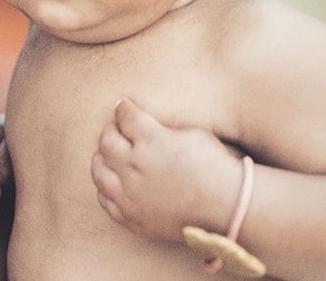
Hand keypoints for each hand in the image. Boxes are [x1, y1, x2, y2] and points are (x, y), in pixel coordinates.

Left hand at [91, 98, 241, 240]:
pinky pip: (105, 201)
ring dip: (102, 160)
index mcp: (150, 140)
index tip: (123, 107)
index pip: (125, 117)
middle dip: (110, 132)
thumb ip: (161, 127)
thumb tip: (143, 122)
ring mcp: (130, 195)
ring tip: (110, 156)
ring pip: (99, 172)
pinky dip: (106, 189)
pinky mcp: (132, 217)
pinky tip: (114, 183)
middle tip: (117, 130)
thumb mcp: (192, 134)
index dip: (123, 109)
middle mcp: (134, 167)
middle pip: (106, 143)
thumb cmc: (214, 166)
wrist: (226, 207)